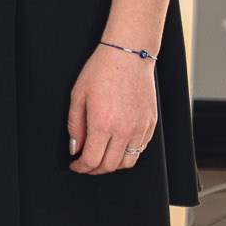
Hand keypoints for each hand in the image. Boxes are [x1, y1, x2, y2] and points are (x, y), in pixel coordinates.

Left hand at [66, 44, 157, 173]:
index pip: (92, 160)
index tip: (75, 165)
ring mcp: (140, 129)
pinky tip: (116, 146)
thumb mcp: (78, 95)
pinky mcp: (151, 125)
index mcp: (102, 124)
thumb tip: (75, 148)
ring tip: (101, 157)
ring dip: (112, 164)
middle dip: (94, 169)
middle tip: (85, 163)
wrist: (128, 56)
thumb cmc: (100, 71)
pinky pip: (140, 150)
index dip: (81, 167)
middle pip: (110, 166)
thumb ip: (75, 125)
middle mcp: (124, 130)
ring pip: (128, 162)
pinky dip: (127, 154)